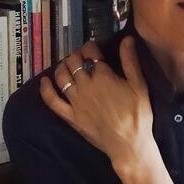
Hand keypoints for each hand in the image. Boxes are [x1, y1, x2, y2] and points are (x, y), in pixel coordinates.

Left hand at [39, 36, 153, 169]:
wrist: (128, 144)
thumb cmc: (137, 115)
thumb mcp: (139, 86)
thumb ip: (131, 61)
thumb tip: (127, 39)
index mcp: (103, 76)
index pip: (91, 53)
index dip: (91, 47)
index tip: (93, 48)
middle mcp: (86, 86)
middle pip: (74, 62)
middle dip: (76, 55)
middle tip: (81, 57)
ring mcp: (75, 101)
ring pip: (62, 76)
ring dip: (62, 66)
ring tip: (67, 65)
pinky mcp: (70, 116)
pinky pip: (52, 101)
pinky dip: (45, 89)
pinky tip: (44, 81)